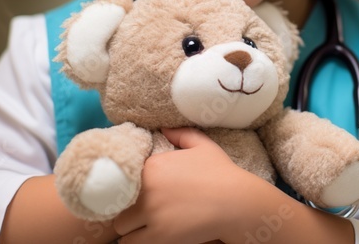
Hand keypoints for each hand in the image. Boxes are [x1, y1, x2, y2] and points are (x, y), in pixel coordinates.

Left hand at [112, 127, 258, 242]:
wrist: (238, 202)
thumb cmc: (223, 174)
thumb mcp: (204, 146)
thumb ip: (181, 134)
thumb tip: (162, 127)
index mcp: (152, 165)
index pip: (124, 180)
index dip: (131, 190)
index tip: (142, 196)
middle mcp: (147, 188)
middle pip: (119, 205)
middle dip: (128, 210)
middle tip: (142, 214)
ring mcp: (151, 213)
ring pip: (121, 226)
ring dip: (130, 228)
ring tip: (144, 228)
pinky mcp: (159, 236)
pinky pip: (131, 243)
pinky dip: (137, 242)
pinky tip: (150, 238)